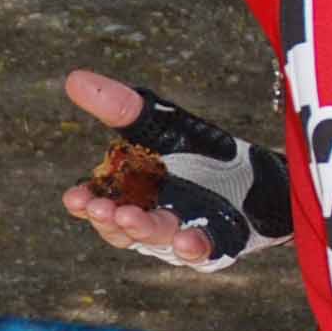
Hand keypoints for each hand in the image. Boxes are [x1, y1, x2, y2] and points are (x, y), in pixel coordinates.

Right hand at [57, 69, 294, 270]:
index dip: (85, 203)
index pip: (98, 204)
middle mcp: (149, 220)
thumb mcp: (159, 123)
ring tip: (131, 217)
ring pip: (156, 239)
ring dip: (142, 229)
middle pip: (121, 228)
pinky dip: (191, 247)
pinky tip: (186, 240)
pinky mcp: (212, 245)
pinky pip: (200, 251)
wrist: (258, 177)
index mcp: (130, 195)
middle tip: (101, 208)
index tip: (74, 198)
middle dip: (109, 218)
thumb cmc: (200, 154)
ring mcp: (179, 236)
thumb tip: (72, 79)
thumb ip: (120, 108)